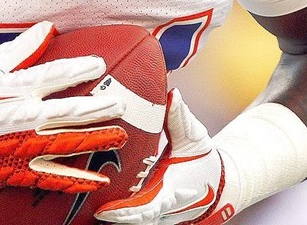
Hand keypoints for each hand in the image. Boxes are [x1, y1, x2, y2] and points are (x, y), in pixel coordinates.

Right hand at [0, 21, 126, 191]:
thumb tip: (48, 29)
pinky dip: (75, 181)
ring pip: (66, 144)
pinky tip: (97, 181)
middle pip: (68, 112)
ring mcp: (20, 147)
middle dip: (98, 108)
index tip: (100, 64)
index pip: (54, 75)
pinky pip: (50, 178)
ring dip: (95, 140)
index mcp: (14, 88)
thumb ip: (20, 49)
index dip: (79, 68)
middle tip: (122, 104)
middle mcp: (21, 117)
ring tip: (120, 136)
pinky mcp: (15, 172)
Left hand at [95, 88, 239, 223]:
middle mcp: (162, 208)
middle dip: (115, 216)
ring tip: (91, 208)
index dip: (127, 212)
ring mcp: (156, 213)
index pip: (148, 209)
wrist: (215, 181)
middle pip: (135, 220)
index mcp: (171, 192)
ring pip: (132, 221)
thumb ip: (180, 117)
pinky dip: (118, 213)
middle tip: (95, 210)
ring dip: (115, 216)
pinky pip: (133, 216)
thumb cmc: (201, 159)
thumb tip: (172, 94)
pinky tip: (99, 205)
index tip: (106, 211)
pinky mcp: (150, 211)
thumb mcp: (193, 136)